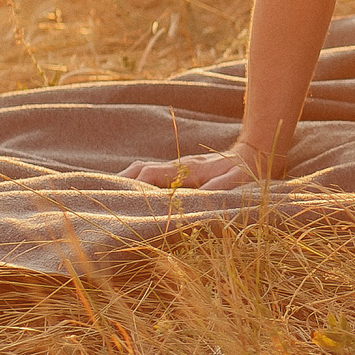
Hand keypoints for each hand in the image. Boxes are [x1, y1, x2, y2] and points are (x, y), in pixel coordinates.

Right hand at [119, 139, 275, 191]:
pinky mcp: (181, 176)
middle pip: (140, 172)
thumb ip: (217, 190)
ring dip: (126, 184)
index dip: (131, 185)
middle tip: (97, 198)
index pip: (149, 175)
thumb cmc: (247, 173)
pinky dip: (138, 186)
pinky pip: (154, 180)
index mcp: (186, 170)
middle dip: (119, 183)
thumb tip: (198, 199)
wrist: (258, 153)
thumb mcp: (235, 183)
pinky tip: (129, 199)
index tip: (114, 196)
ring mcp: (178, 170)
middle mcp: (178, 168)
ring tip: (106, 200)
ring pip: (144, 174)